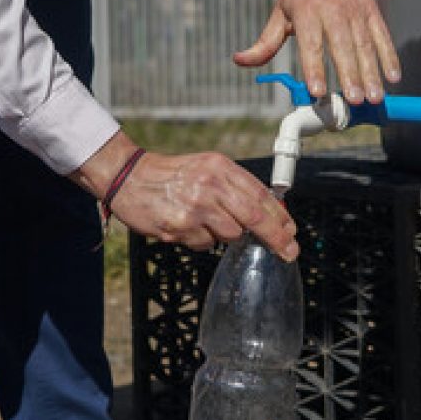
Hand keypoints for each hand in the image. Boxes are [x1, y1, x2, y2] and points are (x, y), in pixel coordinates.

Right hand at [71, 134, 299, 260]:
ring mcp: (195, 207)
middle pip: (255, 218)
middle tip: (288, 252)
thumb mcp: (207, 168)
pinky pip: (205, 244)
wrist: (128, 177)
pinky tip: (187, 226)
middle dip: (276, 238)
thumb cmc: (171, 175)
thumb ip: (235, 187)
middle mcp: (210, 185)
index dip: (280, 218)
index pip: (260, 195)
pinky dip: (202, 240)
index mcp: (220, 167)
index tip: (291, 232)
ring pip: (231, 235)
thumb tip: (269, 213)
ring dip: (225, 235)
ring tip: (205, 221)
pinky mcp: (180, 227)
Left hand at [233, 0, 400, 104]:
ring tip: (374, 97)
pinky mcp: (372, 12)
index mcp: (307, 14)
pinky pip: (382, 36)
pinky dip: (390, 56)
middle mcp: (333, 12)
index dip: (314, 68)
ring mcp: (355, 12)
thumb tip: (240, 60)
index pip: (310, 45)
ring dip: (371, 73)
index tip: (318, 90)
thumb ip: (264, 43)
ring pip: (365, 45)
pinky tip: (394, 76)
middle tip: (354, 100)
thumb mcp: (279, 12)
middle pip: (343, 47)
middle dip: (350, 75)